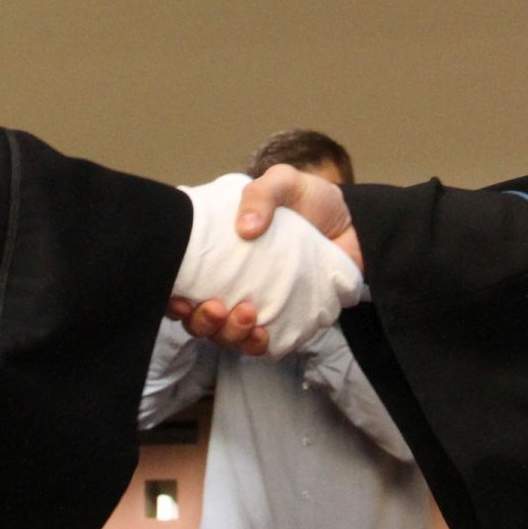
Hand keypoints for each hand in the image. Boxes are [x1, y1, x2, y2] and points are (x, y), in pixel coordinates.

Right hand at [171, 172, 362, 355]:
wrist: (355, 223)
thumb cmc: (311, 202)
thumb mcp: (283, 183)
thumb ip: (261, 194)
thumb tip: (246, 229)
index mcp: (219, 253)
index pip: (183, 282)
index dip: (173, 298)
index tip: (180, 297)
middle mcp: (231, 284)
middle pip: (198, 318)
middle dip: (201, 321)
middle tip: (216, 307)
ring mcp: (256, 306)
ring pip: (226, 336)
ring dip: (228, 333)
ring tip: (247, 315)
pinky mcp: (283, 322)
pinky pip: (262, 345)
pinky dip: (256, 345)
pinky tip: (261, 335)